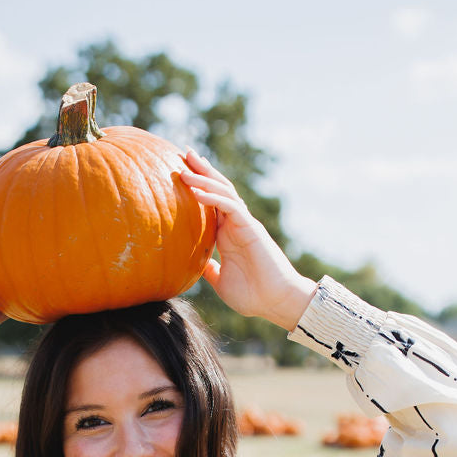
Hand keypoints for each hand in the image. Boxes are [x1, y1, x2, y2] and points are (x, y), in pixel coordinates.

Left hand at [180, 151, 315, 329]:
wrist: (276, 302)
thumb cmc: (253, 296)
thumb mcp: (221, 282)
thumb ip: (209, 270)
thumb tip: (193, 266)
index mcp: (228, 235)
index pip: (211, 203)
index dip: (197, 187)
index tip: (180, 174)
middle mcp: (236, 225)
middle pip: (217, 189)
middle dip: (201, 171)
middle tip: (182, 153)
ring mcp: (244, 224)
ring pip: (223, 192)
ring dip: (203, 178)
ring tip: (184, 166)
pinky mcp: (251, 228)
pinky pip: (229, 206)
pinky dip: (212, 196)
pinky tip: (195, 191)